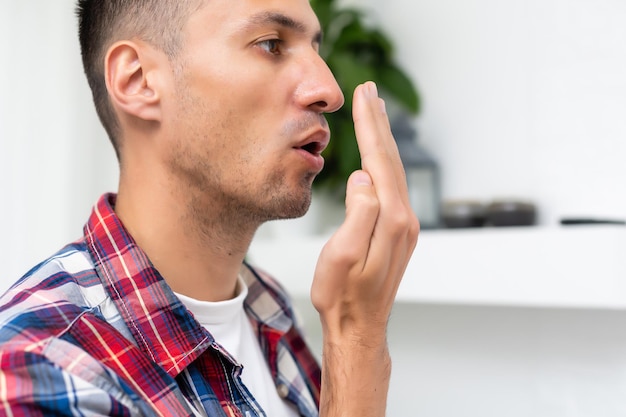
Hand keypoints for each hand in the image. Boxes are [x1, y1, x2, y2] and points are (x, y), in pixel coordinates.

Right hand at [311, 81, 419, 415]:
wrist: (359, 326)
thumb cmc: (342, 295)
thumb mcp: (342, 258)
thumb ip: (358, 215)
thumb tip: (363, 178)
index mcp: (390, 220)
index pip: (379, 160)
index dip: (370, 126)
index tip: (363, 96)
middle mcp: (403, 219)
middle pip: (391, 160)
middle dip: (379, 123)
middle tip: (369, 91)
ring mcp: (403, 225)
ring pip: (393, 171)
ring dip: (383, 139)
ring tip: (374, 113)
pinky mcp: (397, 231)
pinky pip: (392, 185)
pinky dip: (385, 161)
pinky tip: (377, 156)